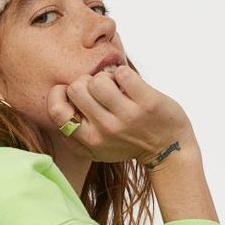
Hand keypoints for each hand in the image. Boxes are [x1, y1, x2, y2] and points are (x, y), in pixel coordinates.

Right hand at [47, 66, 194, 165]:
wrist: (168, 148)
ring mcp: (127, 117)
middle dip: (85, 81)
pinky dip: (124, 73)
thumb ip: (75, 140)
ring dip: (106, 76)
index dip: (59, 94)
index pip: (57, 111)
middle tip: (98, 89)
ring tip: (115, 86)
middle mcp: (105, 130)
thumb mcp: (98, 151)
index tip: (72, 93)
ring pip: (97, 80)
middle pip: (76, 88)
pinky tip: (129, 84)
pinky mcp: (147, 102)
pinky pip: (123, 73)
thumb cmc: (129, 144)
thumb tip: (57, 117)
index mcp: (90, 140)